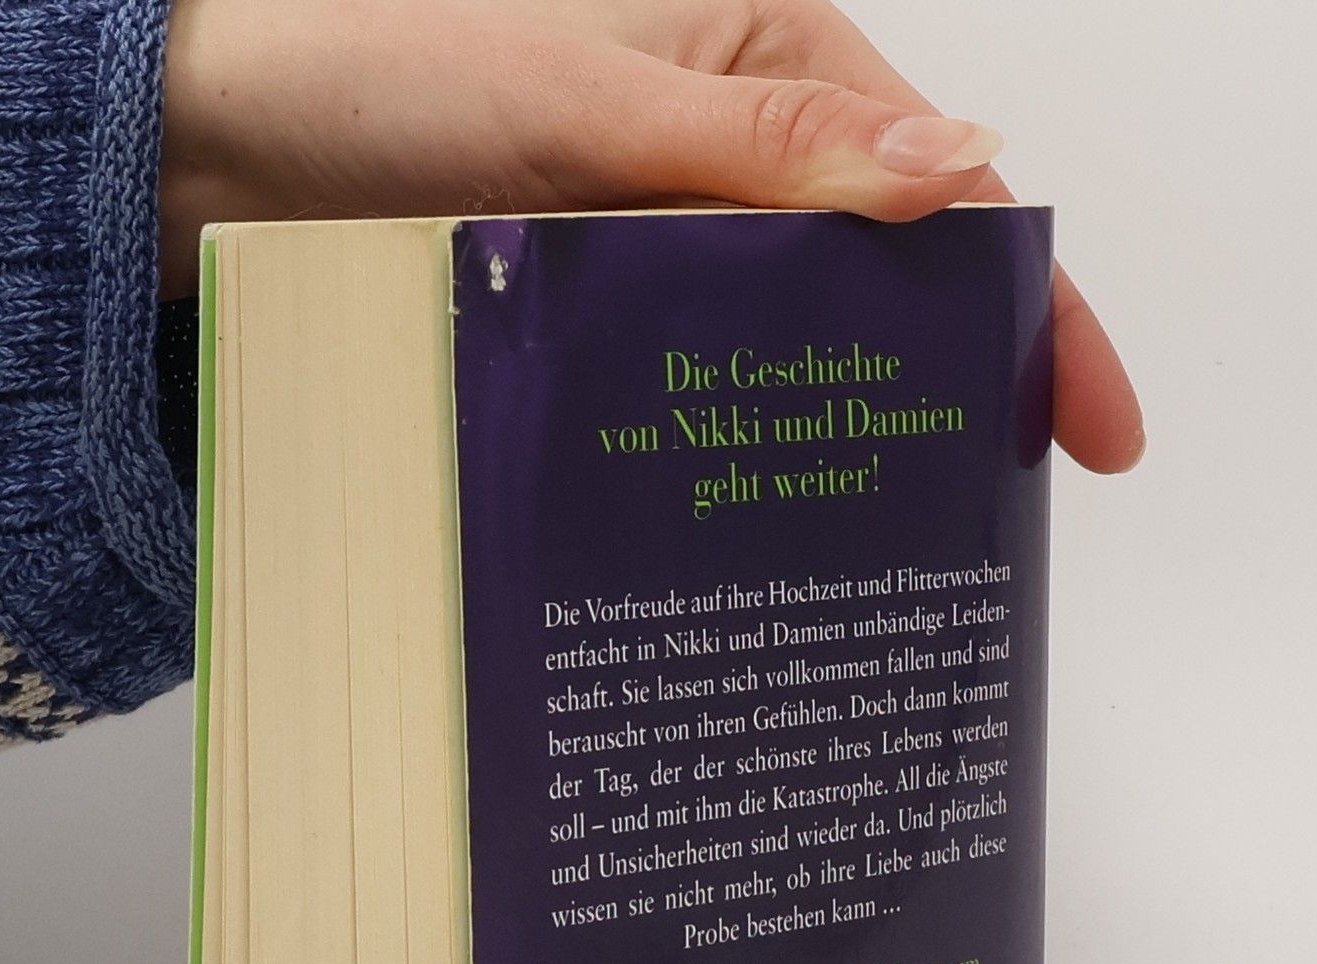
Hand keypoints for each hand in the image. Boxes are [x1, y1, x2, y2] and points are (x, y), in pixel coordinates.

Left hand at [161, 0, 1143, 471]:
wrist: (229, 142)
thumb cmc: (389, 71)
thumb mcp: (587, 98)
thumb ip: (764, 143)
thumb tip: (957, 170)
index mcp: (773, 65)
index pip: (941, 197)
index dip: (1031, 308)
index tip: (1087, 428)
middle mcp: (741, 156)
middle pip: (886, 284)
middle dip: (952, 392)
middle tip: (988, 525)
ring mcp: (675, 244)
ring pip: (798, 345)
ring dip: (843, 431)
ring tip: (889, 546)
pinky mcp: (611, 310)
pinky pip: (704, 378)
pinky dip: (741, 439)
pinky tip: (762, 508)